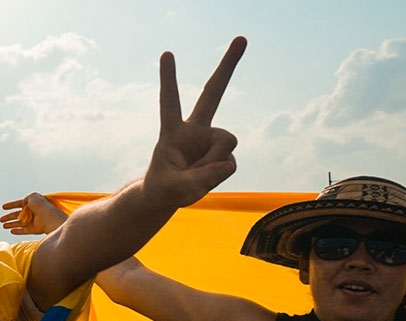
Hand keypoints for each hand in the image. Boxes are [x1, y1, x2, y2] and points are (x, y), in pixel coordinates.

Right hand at [0, 192, 68, 234]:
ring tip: (3, 225)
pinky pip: (24, 230)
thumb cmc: (41, 206)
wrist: (48, 217)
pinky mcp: (34, 229)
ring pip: (20, 223)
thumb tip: (23, 203)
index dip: (11, 205)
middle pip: (18, 215)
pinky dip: (18, 231)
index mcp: (32, 203)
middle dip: (9, 217)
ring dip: (11, 224)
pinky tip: (11, 231)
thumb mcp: (32, 197)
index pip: (19, 203)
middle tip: (1, 219)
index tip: (3, 207)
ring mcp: (33, 221)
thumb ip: (26, 199)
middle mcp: (32, 212)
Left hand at [145, 36, 246, 206]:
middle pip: (213, 94)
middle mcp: (195, 129)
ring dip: (212, 167)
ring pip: (225, 145)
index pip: (169, 102)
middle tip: (242, 39)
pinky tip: (205, 178)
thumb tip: (227, 164)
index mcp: (172, 132)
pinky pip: (228, 164)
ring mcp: (211, 140)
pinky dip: (217, 176)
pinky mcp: (224, 153)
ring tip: (194, 177)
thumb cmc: (163, 188)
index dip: (169, 80)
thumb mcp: (173, 190)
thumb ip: (199, 179)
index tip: (167, 54)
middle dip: (227, 67)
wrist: (169, 196)